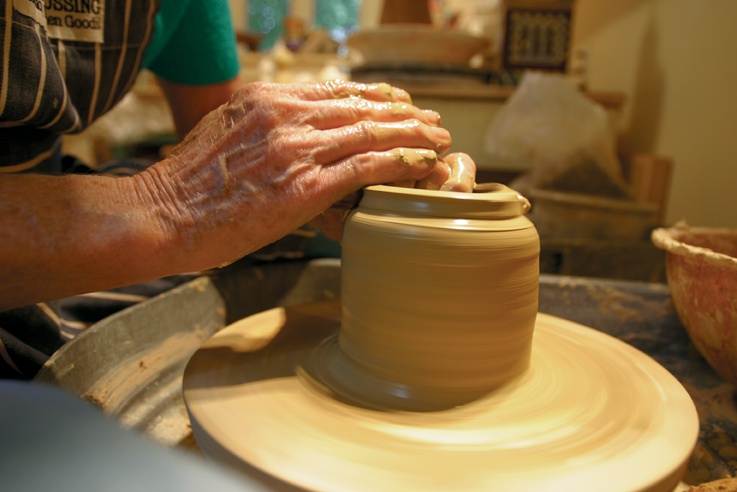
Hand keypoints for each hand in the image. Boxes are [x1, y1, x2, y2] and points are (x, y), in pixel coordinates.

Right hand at [133, 81, 451, 269]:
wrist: (162, 214)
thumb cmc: (187, 184)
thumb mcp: (223, 133)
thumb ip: (261, 125)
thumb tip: (287, 133)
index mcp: (264, 99)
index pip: (335, 91)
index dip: (375, 96)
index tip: (399, 101)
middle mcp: (285, 116)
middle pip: (361, 107)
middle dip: (404, 113)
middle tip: (433, 119)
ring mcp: (297, 150)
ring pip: (371, 132)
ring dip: (414, 134)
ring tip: (440, 138)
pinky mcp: (304, 187)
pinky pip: (366, 166)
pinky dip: (401, 162)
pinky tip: (424, 163)